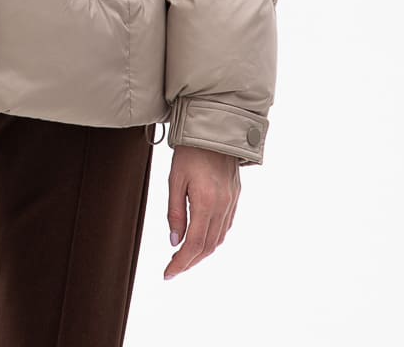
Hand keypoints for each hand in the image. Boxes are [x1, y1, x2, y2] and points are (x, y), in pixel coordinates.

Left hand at [164, 145, 240, 278]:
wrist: (214, 129)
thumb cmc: (190, 151)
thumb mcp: (175, 179)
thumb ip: (175, 212)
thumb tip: (174, 242)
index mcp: (206, 202)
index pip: (194, 244)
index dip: (181, 263)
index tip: (168, 274)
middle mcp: (222, 206)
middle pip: (207, 246)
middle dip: (190, 262)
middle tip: (174, 269)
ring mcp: (232, 202)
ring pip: (218, 239)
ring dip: (202, 253)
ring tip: (185, 258)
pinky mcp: (235, 197)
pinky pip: (225, 226)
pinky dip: (213, 239)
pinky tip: (202, 239)